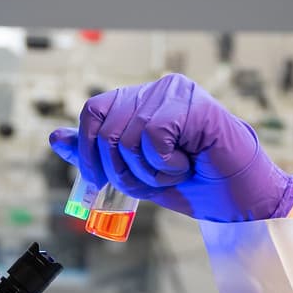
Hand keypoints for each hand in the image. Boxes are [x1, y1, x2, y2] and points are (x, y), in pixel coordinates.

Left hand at [49, 73, 292, 222]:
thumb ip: (98, 155)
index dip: (88, 149)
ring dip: (148, 171)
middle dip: (122, 170)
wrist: (237, 201)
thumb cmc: (194, 186)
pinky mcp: (193, 104)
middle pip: (106, 128)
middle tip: (152, 181)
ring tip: (175, 172)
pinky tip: (187, 163)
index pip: (93, 112)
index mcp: (142, 102)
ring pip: (128, 136)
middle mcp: (158, 91)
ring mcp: (176, 93)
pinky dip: (164, 163)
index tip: (97, 179)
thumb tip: (55, 138)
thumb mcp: (135, 175)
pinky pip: (152, 136)